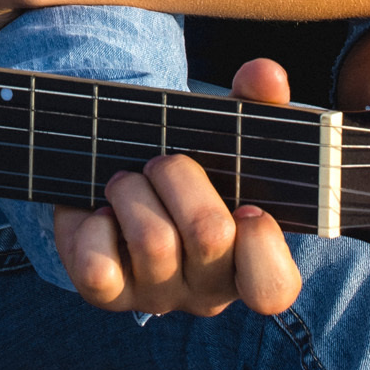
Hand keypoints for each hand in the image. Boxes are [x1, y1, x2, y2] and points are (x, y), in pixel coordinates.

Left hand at [53, 58, 302, 316]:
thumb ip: (255, 104)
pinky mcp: (107, 292)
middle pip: (209, 235)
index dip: (262, 246)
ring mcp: (156, 295)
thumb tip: (265, 74)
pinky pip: (99, 266)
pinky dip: (95, 226)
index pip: (273, 289)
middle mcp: (207, 290)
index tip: (248, 208)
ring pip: (154, 242)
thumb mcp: (225, 136)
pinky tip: (103, 212)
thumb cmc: (189, 170)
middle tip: (161, 162)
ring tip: (127, 179)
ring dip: (132, 190)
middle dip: (179, 176)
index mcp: (250, 261)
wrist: (123, 185)